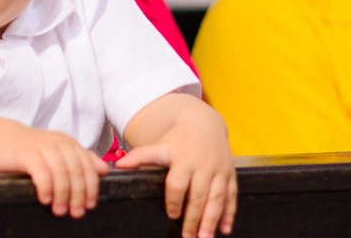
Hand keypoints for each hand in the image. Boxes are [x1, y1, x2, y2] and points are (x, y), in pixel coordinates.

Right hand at [0, 126, 107, 218]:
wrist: (4, 141)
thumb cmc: (34, 151)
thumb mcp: (59, 153)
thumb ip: (81, 160)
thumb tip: (104, 170)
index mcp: (69, 143)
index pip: (88, 167)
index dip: (91, 188)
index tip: (90, 205)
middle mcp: (58, 143)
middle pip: (76, 171)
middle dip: (78, 195)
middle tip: (76, 213)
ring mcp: (42, 147)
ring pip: (60, 173)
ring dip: (63, 195)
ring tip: (60, 211)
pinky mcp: (26, 153)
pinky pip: (41, 172)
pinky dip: (46, 188)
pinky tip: (45, 200)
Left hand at [117, 100, 235, 237]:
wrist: (204, 123)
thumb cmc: (178, 139)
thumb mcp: (160, 146)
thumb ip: (140, 157)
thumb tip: (118, 166)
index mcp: (182, 159)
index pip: (177, 184)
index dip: (174, 201)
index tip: (172, 215)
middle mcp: (202, 165)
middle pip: (198, 196)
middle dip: (193, 219)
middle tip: (189, 237)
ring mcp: (218, 170)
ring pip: (216, 198)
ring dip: (212, 220)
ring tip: (206, 237)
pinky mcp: (230, 174)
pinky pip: (232, 195)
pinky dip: (230, 213)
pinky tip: (225, 229)